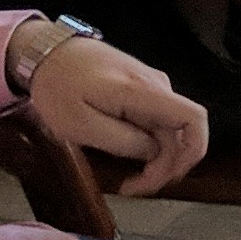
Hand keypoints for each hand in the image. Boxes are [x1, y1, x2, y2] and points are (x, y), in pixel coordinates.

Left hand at [26, 35, 208, 197]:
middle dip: (164, 167)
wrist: (47, 50)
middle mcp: (158, 87)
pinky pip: (157, 122)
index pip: (193, 118)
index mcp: (144, 93)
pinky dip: (148, 146)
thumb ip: (120, 140)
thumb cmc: (58, 86)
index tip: (165, 178)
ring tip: (126, 178)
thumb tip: (152, 153)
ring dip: (156, 159)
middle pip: (182, 133)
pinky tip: (125, 156)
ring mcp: (152, 87)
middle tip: (131, 189)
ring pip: (170, 130)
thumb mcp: (78, 124)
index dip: (193, 153)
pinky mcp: (143, 90)